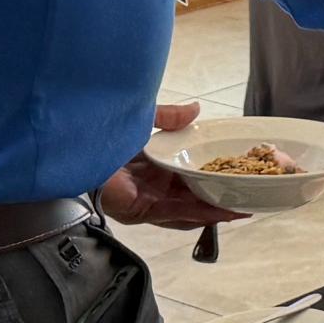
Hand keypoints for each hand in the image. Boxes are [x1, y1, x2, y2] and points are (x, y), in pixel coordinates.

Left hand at [97, 102, 247, 230]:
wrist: (74, 143)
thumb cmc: (100, 131)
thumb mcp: (143, 120)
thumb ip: (169, 117)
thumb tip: (196, 110)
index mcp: (151, 167)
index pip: (187, 176)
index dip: (212, 176)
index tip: (236, 173)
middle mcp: (150, 187)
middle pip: (191, 198)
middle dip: (220, 199)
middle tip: (249, 197)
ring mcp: (147, 201)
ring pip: (188, 210)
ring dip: (216, 210)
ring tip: (243, 209)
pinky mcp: (141, 209)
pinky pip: (176, 213)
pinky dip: (201, 212)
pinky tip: (222, 210)